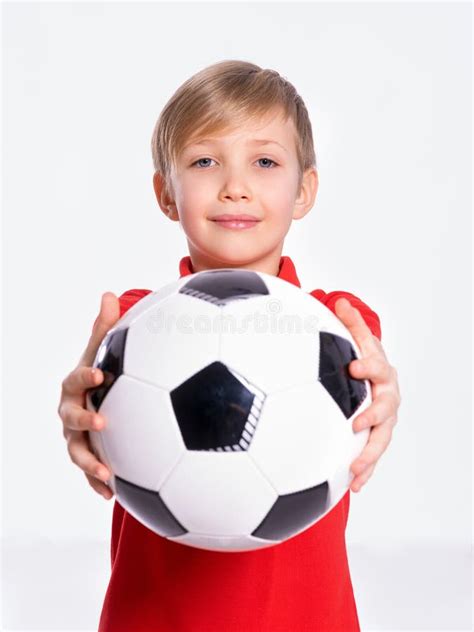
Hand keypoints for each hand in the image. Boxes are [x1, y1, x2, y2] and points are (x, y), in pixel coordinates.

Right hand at [57, 292, 120, 499]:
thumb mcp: (104, 351)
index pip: (77, 379)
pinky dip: (99, 483)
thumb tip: (109, 294)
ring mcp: (75, 437)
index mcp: (75, 386)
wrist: (93, 400)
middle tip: (102, 423)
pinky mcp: (86, 455)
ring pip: (77, 452)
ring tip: (107, 474)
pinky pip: (90, 472)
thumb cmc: (101, 373)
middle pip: (70, 419)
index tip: (100, 375)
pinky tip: (113, 495)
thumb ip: (106, 328)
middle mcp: (70, 412)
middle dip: (83, 421)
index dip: (85, 377)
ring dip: (90, 463)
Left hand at [334, 297, 401, 492]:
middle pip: (386, 408)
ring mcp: (384, 420)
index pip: (376, 367)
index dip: (367, 366)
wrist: (377, 381)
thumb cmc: (364, 360)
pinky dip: (365, 471)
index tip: (352, 366)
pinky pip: (373, 457)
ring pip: (381, 439)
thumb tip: (338, 300)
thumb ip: (349, 325)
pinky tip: (353, 486)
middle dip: (373, 416)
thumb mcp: (358, 340)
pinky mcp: (376, 438)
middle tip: (357, 424)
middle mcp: (387, 397)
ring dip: (369, 455)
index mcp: (380, 372)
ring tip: (353, 469)